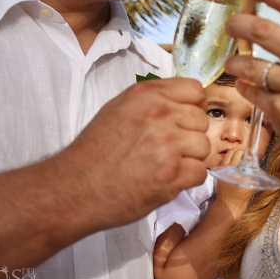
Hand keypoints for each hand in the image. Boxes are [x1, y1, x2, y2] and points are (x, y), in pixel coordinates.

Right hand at [54, 78, 209, 229]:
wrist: (75, 187)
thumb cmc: (95, 150)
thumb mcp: (118, 108)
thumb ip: (153, 100)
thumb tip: (185, 102)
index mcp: (147, 95)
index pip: (195, 90)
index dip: (192, 107)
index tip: (182, 121)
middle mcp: (160, 114)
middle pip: (202, 120)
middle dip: (190, 136)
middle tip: (168, 149)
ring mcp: (168, 144)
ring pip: (204, 146)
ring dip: (190, 159)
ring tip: (166, 165)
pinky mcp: (172, 174)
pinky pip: (200, 172)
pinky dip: (187, 179)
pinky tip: (167, 179)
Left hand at [215, 148, 253, 215]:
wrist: (229, 205)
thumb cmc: (242, 197)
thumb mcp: (252, 185)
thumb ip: (254, 175)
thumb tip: (255, 163)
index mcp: (235, 169)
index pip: (239, 153)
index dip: (245, 152)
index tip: (249, 155)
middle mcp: (226, 167)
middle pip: (232, 152)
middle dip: (240, 152)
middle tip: (245, 156)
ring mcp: (221, 169)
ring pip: (227, 155)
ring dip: (233, 154)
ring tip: (239, 157)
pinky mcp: (218, 173)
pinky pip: (223, 161)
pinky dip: (228, 159)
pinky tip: (233, 163)